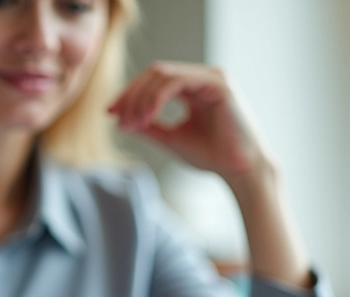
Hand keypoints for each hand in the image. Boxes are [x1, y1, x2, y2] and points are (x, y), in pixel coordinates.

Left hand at [108, 61, 272, 187]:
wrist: (239, 171)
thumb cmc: (211, 156)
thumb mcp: (172, 139)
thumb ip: (149, 127)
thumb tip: (121, 119)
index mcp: (193, 87)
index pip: (154, 80)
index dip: (129, 94)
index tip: (110, 114)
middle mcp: (202, 77)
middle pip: (154, 73)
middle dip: (131, 95)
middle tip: (117, 119)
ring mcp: (211, 77)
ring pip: (163, 74)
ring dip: (141, 98)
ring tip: (132, 123)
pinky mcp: (219, 84)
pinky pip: (177, 82)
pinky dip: (156, 98)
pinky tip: (147, 117)